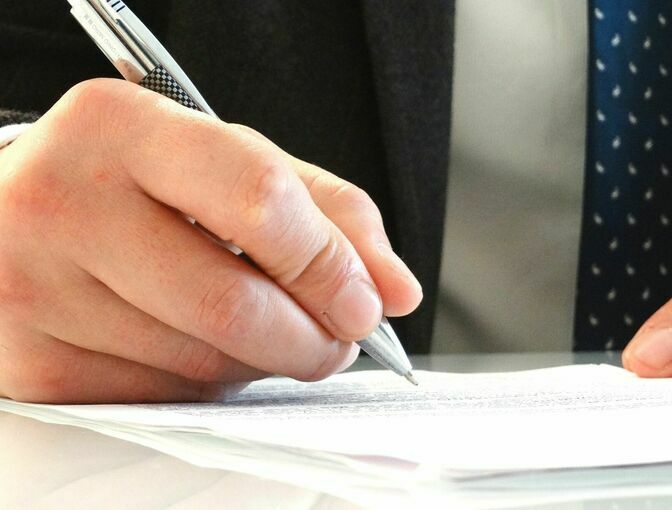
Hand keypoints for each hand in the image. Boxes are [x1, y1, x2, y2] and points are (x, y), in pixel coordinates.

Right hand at [0, 79, 421, 402]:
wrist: (14, 210)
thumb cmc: (134, 180)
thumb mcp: (228, 161)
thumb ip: (324, 212)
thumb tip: (395, 289)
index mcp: (122, 128)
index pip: (258, 201)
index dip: (330, 264)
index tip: (368, 302)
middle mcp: (63, 203)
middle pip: (233, 304)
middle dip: (312, 338)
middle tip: (337, 337)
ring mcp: (34, 290)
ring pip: (204, 363)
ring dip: (264, 361)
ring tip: (267, 331)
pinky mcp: (32, 364)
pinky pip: (164, 398)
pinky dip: (210, 383)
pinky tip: (205, 346)